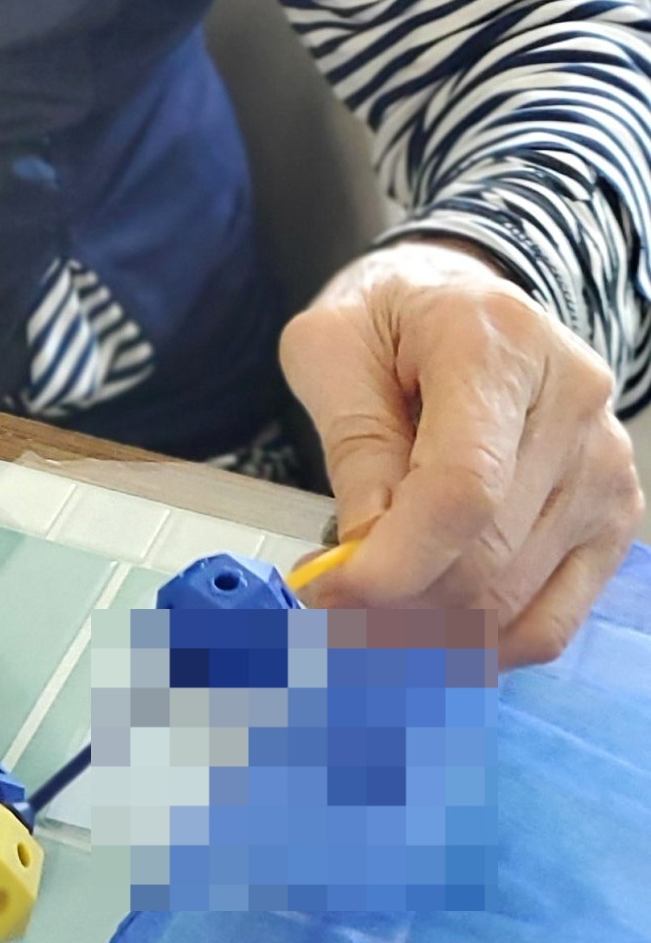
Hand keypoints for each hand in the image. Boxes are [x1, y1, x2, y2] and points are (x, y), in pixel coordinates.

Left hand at [280, 238, 641, 665]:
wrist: (461, 297)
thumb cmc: (389, 317)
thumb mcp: (332, 347)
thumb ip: (352, 442)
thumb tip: (364, 549)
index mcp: (495, 342)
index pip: (463, 487)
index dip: (395, 563)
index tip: (328, 592)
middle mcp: (571, 400)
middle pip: (489, 551)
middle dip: (397, 600)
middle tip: (330, 604)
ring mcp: (603, 462)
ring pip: (515, 596)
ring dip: (429, 627)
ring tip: (368, 608)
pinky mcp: (614, 513)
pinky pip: (553, 617)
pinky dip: (485, 644)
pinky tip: (429, 633)